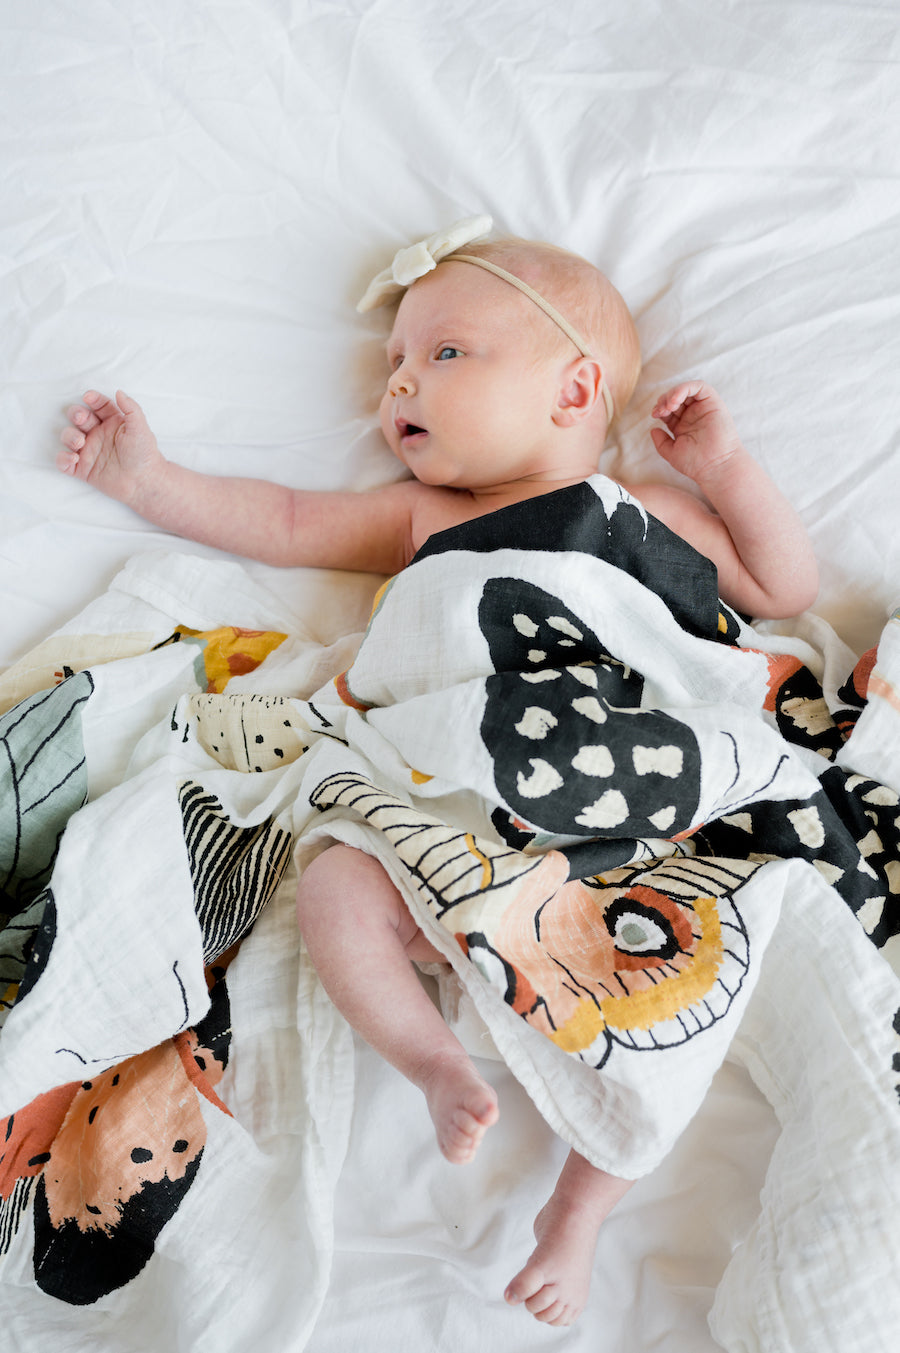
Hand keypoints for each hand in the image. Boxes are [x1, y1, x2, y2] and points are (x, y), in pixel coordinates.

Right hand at [57, 390, 161, 505]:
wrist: (144, 482)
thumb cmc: (144, 455)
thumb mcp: (141, 428)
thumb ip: (131, 409)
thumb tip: (119, 392)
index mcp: (111, 422)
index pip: (98, 405)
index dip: (92, 399)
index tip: (89, 397)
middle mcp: (98, 434)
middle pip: (78, 417)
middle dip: (76, 414)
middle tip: (82, 419)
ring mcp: (89, 451)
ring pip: (68, 437)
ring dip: (69, 436)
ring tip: (80, 442)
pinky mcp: (83, 469)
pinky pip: (64, 462)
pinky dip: (63, 459)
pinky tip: (73, 458)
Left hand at [649, 381, 742, 487]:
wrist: (715, 466)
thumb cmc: (695, 463)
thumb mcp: (671, 452)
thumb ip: (661, 441)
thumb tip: (653, 429)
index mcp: (682, 425)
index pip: (668, 409)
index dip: (659, 408)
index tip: (654, 415)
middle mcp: (692, 415)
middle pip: (675, 397)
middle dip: (664, 400)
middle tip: (661, 410)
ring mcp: (703, 408)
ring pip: (686, 389)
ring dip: (673, 393)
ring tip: (669, 405)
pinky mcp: (713, 403)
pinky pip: (699, 386)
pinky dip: (685, 388)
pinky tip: (676, 399)